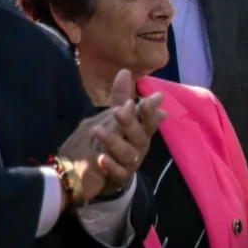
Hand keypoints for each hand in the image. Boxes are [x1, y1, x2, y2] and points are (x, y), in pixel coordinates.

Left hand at [58, 70, 164, 201]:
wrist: (99, 173)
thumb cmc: (112, 141)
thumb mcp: (114, 117)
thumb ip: (120, 96)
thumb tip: (125, 70)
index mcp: (140, 131)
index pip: (149, 119)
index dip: (149, 111)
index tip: (146, 100)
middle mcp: (139, 146)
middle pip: (140, 135)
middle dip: (131, 122)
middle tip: (119, 110)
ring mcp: (130, 163)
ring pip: (128, 153)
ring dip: (114, 141)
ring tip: (97, 131)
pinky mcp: (118, 178)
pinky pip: (117, 173)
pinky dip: (111, 165)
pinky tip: (101, 158)